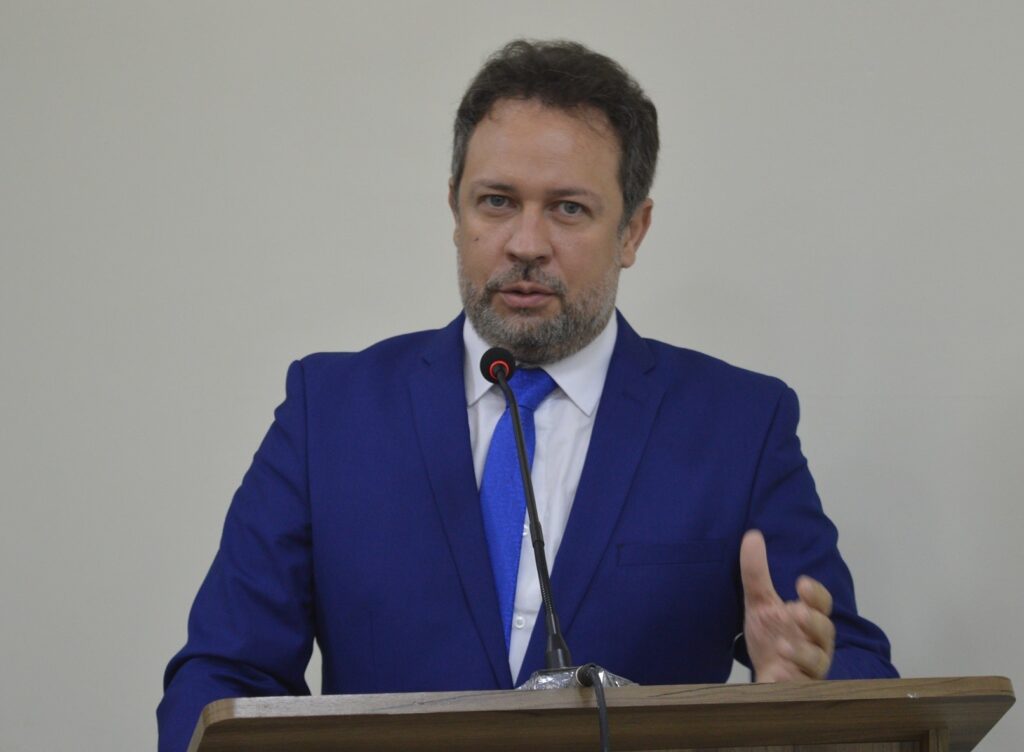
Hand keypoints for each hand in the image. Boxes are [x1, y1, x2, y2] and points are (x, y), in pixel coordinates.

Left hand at [740, 529, 834, 680]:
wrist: (767, 675)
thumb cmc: (771, 635)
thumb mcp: (759, 603)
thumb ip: (757, 573)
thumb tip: (752, 535)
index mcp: (809, 618)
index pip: (822, 604)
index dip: (815, 594)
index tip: (801, 583)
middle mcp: (816, 642)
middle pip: (825, 631)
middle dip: (813, 622)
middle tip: (796, 612)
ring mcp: (810, 668)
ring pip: (817, 661)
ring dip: (801, 653)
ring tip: (782, 645)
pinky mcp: (800, 689)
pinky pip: (801, 688)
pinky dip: (788, 683)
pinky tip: (775, 676)